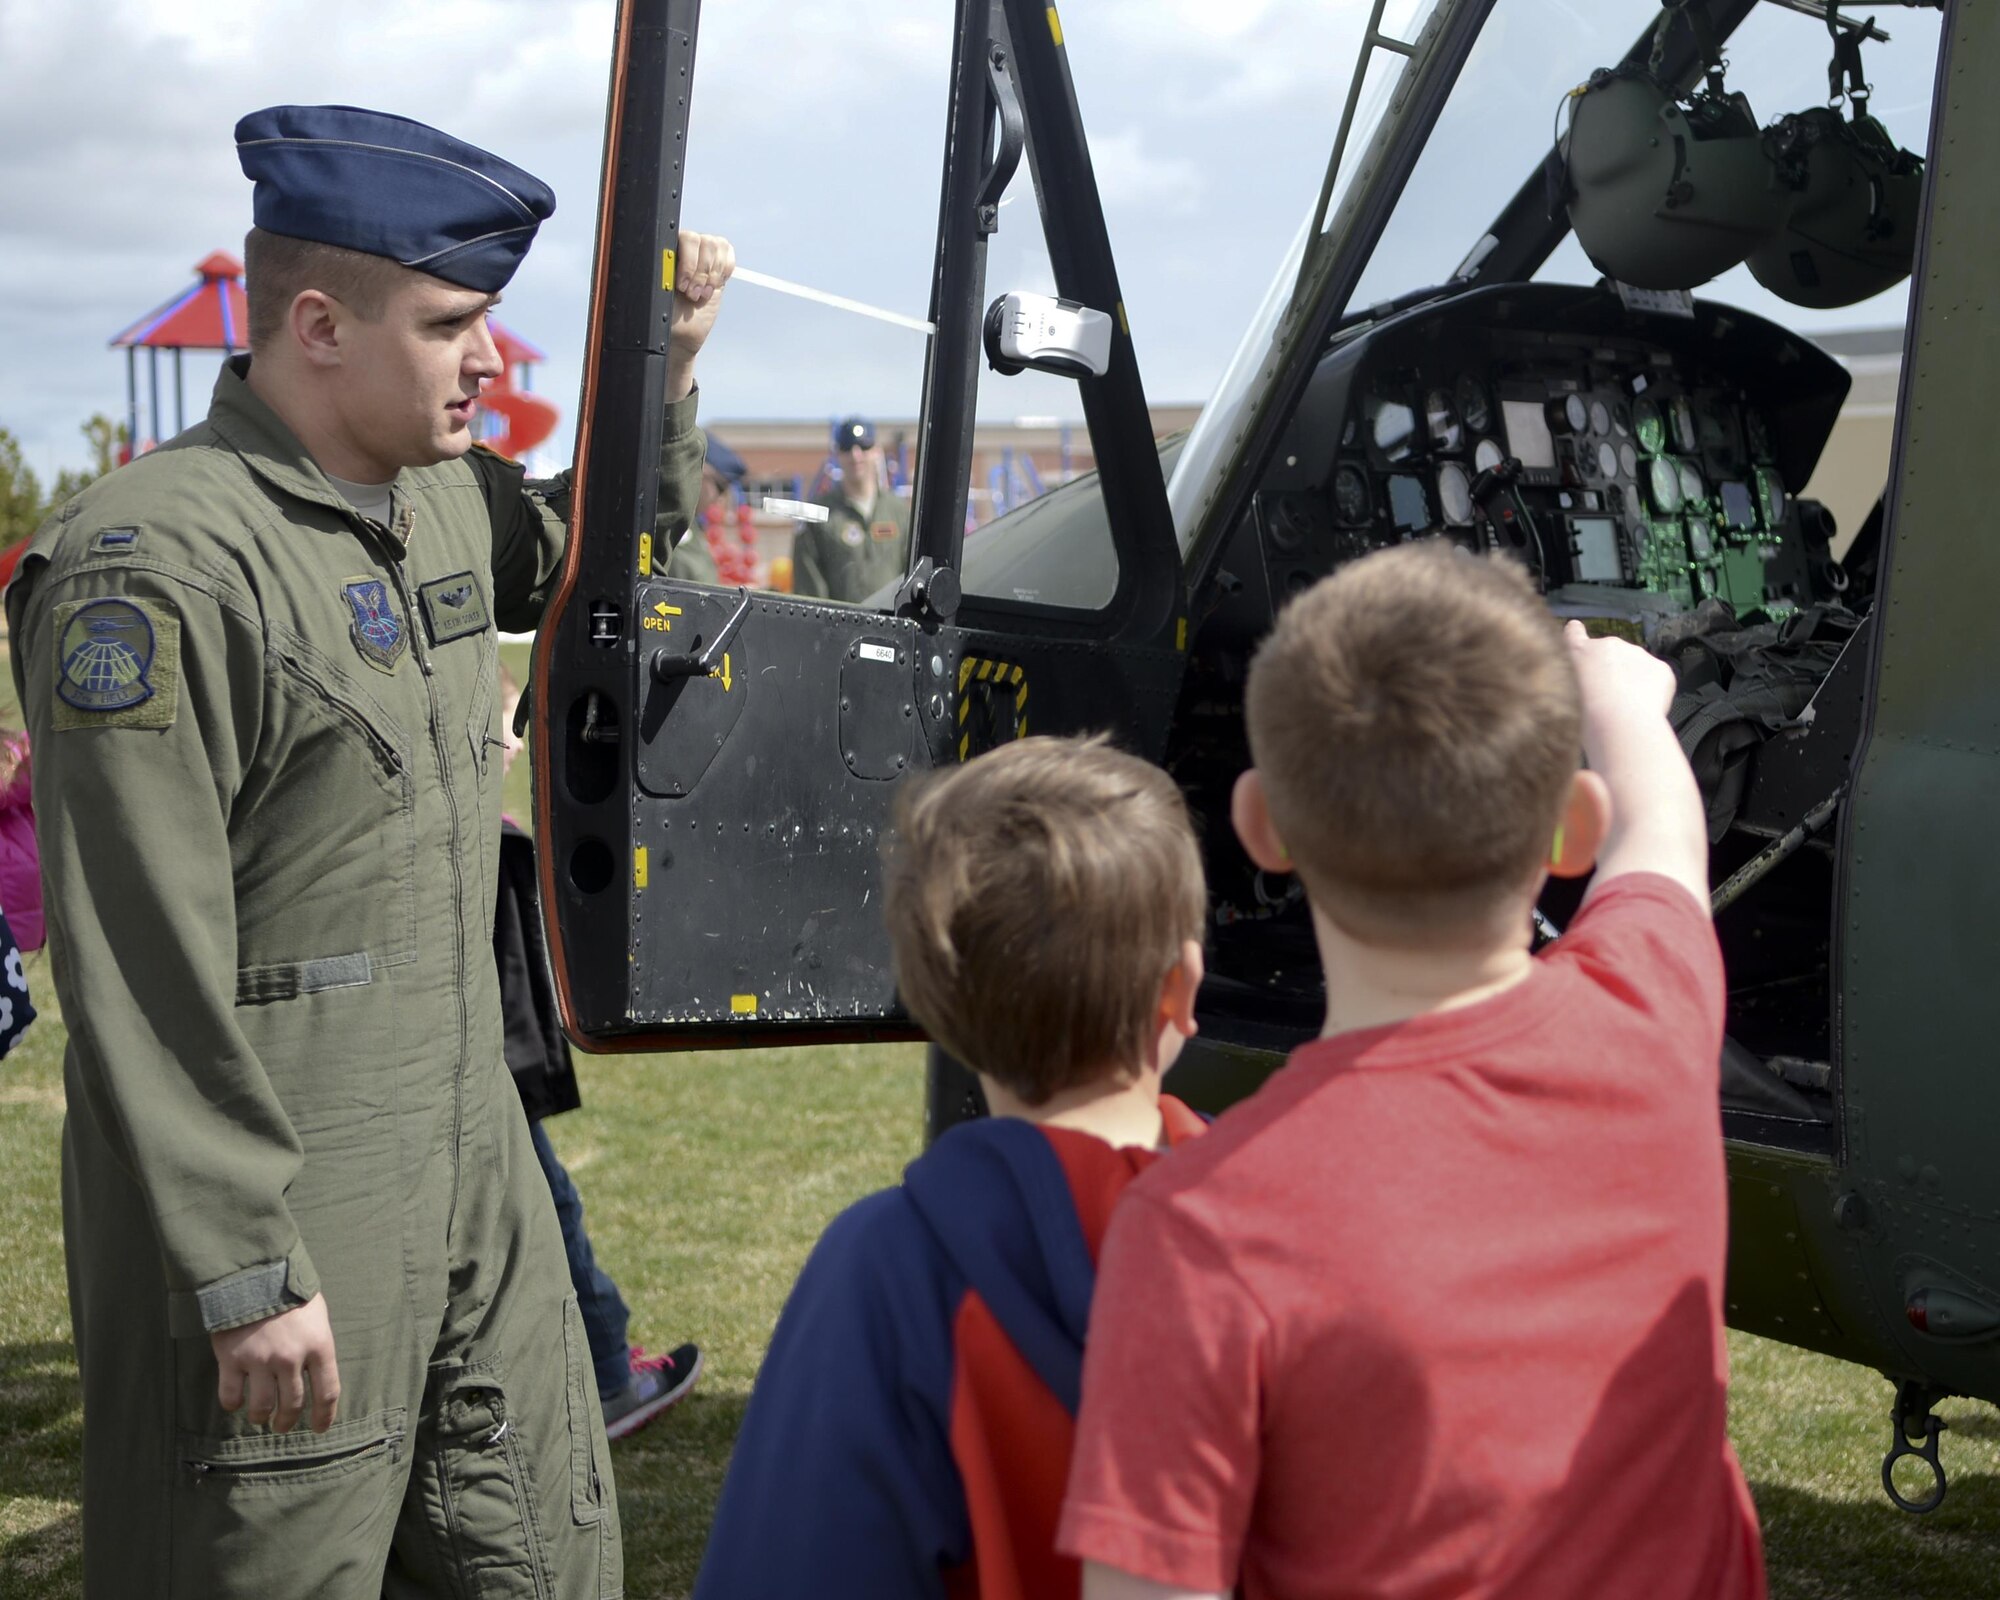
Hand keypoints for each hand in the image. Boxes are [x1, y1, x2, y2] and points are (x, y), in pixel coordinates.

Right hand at [210, 1292, 340, 1433]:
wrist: (253, 1272)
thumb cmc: (289, 1292)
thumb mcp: (317, 1315)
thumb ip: (317, 1345)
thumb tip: (317, 1374)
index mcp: (319, 1345)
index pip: (327, 1392)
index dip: (325, 1416)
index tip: (319, 1428)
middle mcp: (291, 1358)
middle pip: (292, 1405)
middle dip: (287, 1422)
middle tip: (282, 1426)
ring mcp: (260, 1360)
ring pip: (261, 1407)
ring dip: (260, 1418)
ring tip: (259, 1417)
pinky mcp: (231, 1358)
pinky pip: (230, 1396)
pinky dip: (232, 1404)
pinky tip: (235, 1402)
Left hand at [667, 229, 735, 398]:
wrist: (681, 332)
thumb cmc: (665, 315)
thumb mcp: (657, 296)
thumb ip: (660, 276)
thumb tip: (664, 262)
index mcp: (666, 250)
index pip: (684, 237)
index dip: (688, 261)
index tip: (681, 286)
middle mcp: (685, 249)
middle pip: (704, 241)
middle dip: (700, 272)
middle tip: (691, 294)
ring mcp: (703, 256)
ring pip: (717, 246)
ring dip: (711, 275)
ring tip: (700, 294)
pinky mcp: (718, 267)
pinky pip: (728, 256)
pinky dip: (724, 272)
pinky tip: (712, 287)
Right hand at [1563, 619, 1675, 731]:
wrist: (1619, 721)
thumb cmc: (1583, 713)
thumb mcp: (1566, 694)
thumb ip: (1575, 680)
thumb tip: (1586, 684)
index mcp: (1580, 651)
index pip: (1574, 634)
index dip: (1575, 633)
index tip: (1576, 629)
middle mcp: (1610, 645)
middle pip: (1611, 653)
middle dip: (1611, 668)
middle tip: (1608, 696)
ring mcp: (1638, 654)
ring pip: (1636, 665)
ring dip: (1633, 679)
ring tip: (1627, 706)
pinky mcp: (1661, 668)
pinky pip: (1656, 678)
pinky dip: (1653, 691)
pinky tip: (1644, 708)